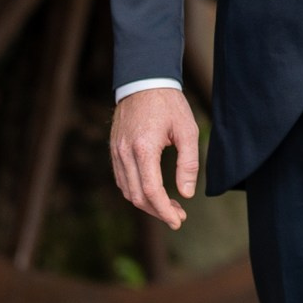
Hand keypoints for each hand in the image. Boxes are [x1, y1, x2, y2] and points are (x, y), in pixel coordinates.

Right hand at [111, 87, 199, 227]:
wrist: (144, 81)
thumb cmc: (169, 104)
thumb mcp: (188, 131)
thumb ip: (188, 164)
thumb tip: (186, 193)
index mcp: (143, 148)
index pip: (151, 190)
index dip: (164, 210)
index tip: (177, 221)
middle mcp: (124, 152)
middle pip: (137, 195)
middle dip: (158, 211)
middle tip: (178, 217)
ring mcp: (116, 151)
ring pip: (127, 190)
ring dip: (147, 204)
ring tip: (170, 207)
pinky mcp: (115, 150)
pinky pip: (123, 179)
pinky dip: (137, 191)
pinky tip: (154, 193)